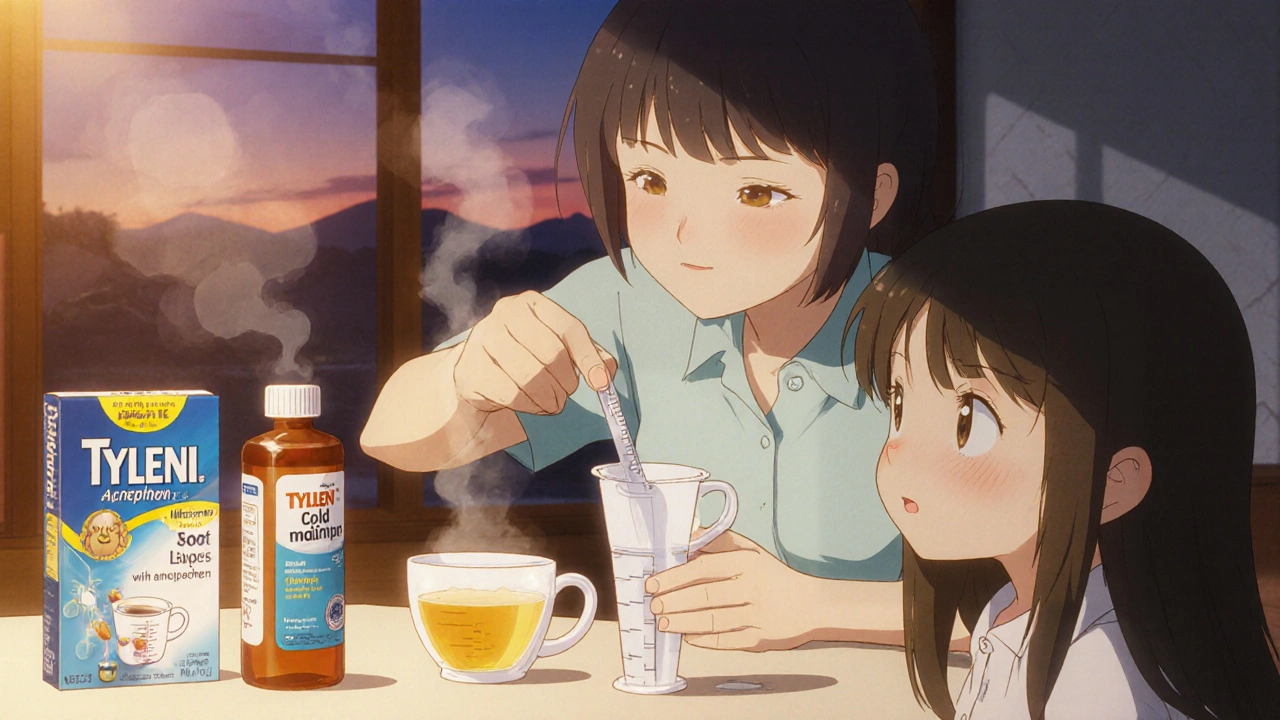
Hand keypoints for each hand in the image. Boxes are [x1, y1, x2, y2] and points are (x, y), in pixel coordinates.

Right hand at [453, 291, 616, 414]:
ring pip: (531, 377)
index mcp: (531, 303)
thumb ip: (587, 355)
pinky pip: (512, 394)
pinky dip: (529, 405)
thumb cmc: (525, 354)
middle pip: (551, 354)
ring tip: (551, 401)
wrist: (478, 368)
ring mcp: (484, 339)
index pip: (569, 328)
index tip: (600, 383)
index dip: (588, 358)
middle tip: (566, 393)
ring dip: (550, 398)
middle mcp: (505, 314)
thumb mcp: (558, 346)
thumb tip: (606, 376)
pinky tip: (531, 404)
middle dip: (566, 382)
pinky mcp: (472, 368)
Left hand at [645, 530, 823, 651]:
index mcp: (747, 563)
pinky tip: (688, 638)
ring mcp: (758, 616)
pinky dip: (706, 640)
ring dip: (684, 623)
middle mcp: (753, 588)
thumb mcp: (750, 550)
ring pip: (713, 621)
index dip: (675, 576)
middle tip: (654, 606)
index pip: (704, 568)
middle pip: (705, 596)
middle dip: (674, 602)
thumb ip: (718, 540)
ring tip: (663, 623)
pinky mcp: (761, 640)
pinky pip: (727, 641)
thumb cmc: (772, 575)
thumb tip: (687, 535)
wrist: (811, 605)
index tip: (653, 583)